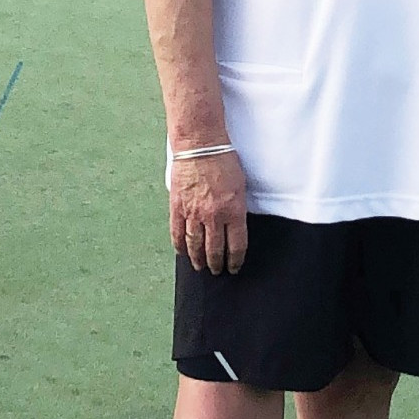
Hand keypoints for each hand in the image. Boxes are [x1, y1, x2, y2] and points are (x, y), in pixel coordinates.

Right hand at [170, 152, 248, 273]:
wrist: (200, 146)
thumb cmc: (224, 161)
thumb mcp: (241, 186)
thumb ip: (238, 208)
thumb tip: (236, 224)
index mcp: (234, 212)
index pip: (236, 246)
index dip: (235, 260)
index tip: (235, 267)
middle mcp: (214, 217)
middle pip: (215, 250)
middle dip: (217, 264)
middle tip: (217, 271)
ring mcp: (194, 214)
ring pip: (195, 245)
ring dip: (198, 259)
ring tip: (201, 267)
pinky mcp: (177, 208)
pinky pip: (177, 233)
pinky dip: (180, 246)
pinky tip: (182, 253)